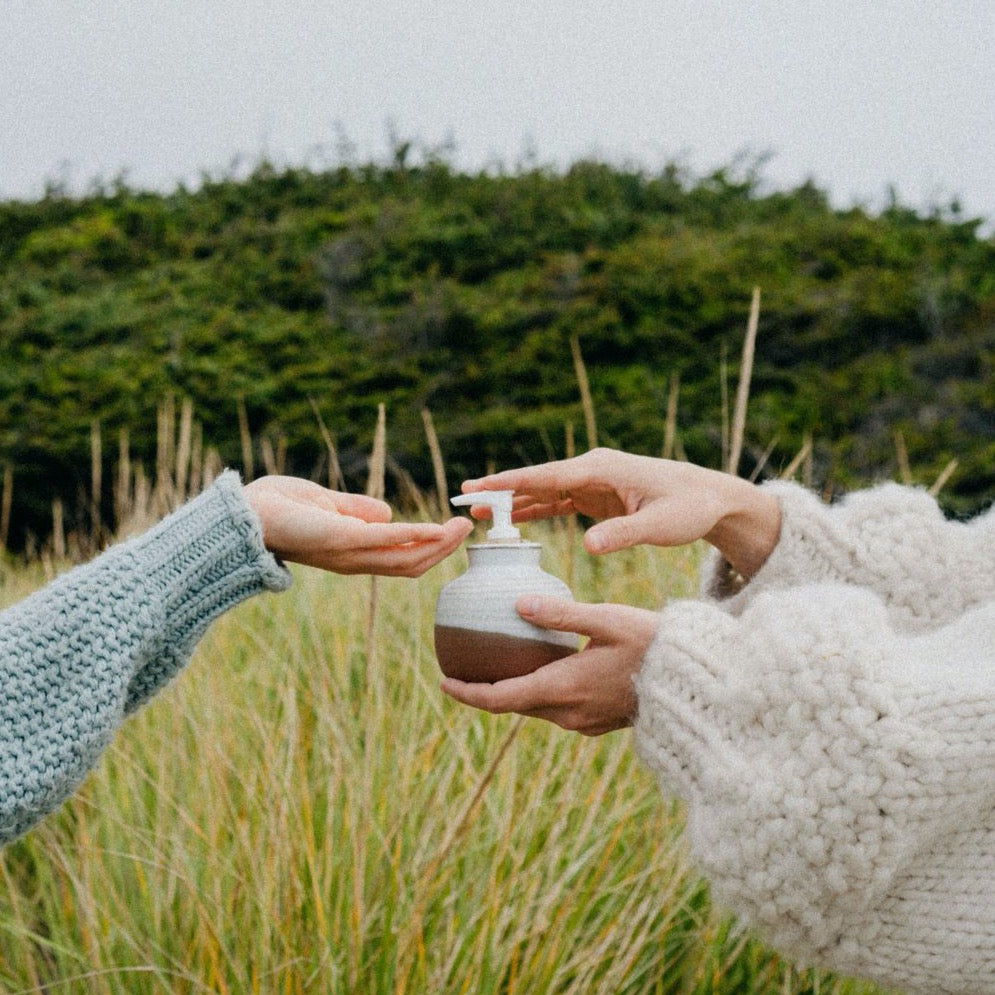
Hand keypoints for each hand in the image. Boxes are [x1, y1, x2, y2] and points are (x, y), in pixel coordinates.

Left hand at [243, 476, 471, 576]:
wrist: (245, 514)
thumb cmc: (278, 507)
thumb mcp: (327, 505)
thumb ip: (356, 510)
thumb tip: (386, 513)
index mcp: (352, 553)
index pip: (401, 558)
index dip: (430, 547)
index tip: (453, 529)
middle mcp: (354, 560)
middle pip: (412, 564)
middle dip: (443, 549)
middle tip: (467, 529)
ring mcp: (350, 553)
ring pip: (407, 559)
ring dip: (438, 543)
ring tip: (461, 527)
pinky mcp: (343, 539)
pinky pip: (388, 540)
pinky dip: (416, 535)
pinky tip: (438, 528)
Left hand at [440, 596, 658, 735]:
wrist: (692, 682)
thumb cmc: (651, 644)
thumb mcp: (604, 620)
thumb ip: (560, 613)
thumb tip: (517, 603)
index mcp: (562, 689)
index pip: (499, 700)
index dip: (467, 694)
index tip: (443, 683)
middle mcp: (568, 713)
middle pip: (514, 706)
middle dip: (486, 691)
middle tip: (464, 669)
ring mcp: (584, 722)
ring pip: (536, 709)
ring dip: (513, 693)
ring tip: (498, 667)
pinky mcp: (598, 723)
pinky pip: (558, 711)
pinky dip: (539, 694)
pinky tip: (542, 670)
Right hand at [462, 447, 780, 578]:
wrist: (712, 500)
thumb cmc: (689, 510)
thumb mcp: (658, 526)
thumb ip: (623, 535)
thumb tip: (588, 546)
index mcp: (601, 469)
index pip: (546, 476)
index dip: (509, 483)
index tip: (478, 487)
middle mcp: (592, 469)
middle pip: (537, 480)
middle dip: (499, 490)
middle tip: (462, 498)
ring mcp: (593, 481)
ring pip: (544, 490)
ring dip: (512, 502)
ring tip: (477, 512)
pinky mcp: (598, 496)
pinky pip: (558, 501)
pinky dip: (535, 509)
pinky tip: (513, 521)